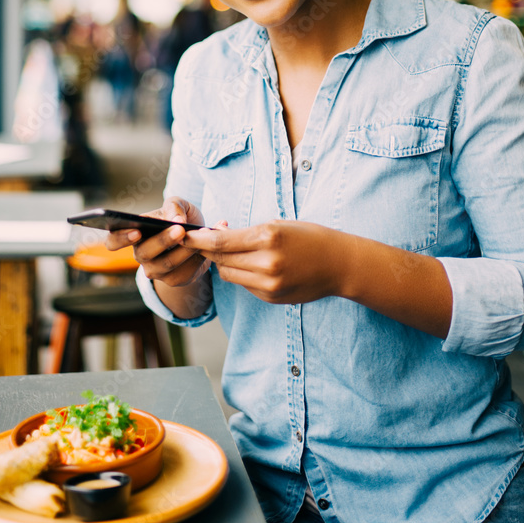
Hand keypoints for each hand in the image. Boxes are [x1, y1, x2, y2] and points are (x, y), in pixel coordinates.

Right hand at [105, 197, 222, 289]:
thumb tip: (175, 219)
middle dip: (164, 240)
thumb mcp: (178, 205)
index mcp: (133, 233)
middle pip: (145, 252)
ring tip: (201, 235)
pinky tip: (207, 245)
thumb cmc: (181, 218)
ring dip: (185, 250)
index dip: (120, 238)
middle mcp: (140, 254)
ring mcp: (155, 270)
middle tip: (181, 230)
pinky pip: (183, 273)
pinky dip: (197, 258)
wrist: (200, 237)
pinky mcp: (173, 280)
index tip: (136, 232)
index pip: (113, 240)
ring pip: (167, 264)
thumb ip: (174, 206)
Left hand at [180, 220, 345, 303]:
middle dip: (207, 250)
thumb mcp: (278, 225)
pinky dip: (241, 274)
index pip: (221, 241)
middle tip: (198, 241)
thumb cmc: (309, 237)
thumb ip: (246, 233)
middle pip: (221, 259)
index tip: (184, 235)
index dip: (199, 239)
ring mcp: (269, 284)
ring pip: (229, 274)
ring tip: (226, 251)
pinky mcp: (271, 297)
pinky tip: (248, 264)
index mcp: (268, 238)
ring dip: (223, 263)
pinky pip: (244, 285)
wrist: (339, 264)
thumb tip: (215, 236)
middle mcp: (266, 263)